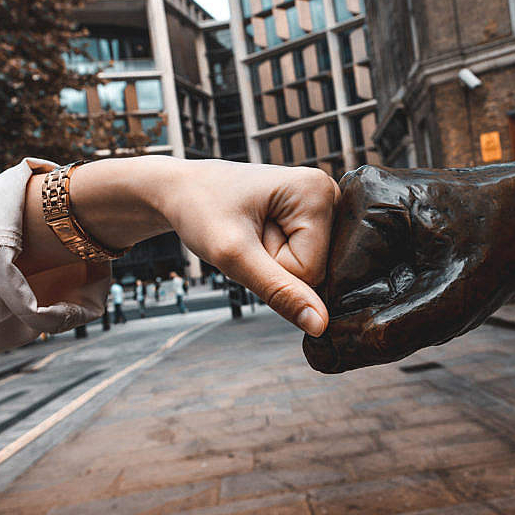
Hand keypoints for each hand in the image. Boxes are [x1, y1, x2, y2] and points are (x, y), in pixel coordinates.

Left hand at [159, 159, 339, 335]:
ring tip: (253, 231)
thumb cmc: (201, 208)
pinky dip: (278, 257)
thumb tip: (320, 325)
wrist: (184, 189)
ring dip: (276, 262)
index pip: (313, 271)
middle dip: (276, 264)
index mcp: (319, 191)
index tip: (248, 236)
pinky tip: (262, 232)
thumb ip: (279, 291)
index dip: (273, 266)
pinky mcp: (315, 217)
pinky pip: (306, 261)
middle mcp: (330, 194)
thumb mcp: (234, 255)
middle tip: (249, 235)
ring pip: (311, 269)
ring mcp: (324, 206)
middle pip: (318, 270)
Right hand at [302, 165, 514, 372]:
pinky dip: (387, 286)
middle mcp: (353, 192)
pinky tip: (420, 279)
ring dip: (382, 300)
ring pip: (346, 280)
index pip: (332, 290)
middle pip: (335, 284)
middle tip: (428, 300)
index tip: (419, 313)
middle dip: (376, 308)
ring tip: (427, 288)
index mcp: (365, 201)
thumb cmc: (498, 249)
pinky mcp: (371, 214)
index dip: (372, 320)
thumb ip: (382, 337)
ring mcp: (361, 201)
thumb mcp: (447, 306)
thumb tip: (320, 358)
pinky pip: (360, 268)